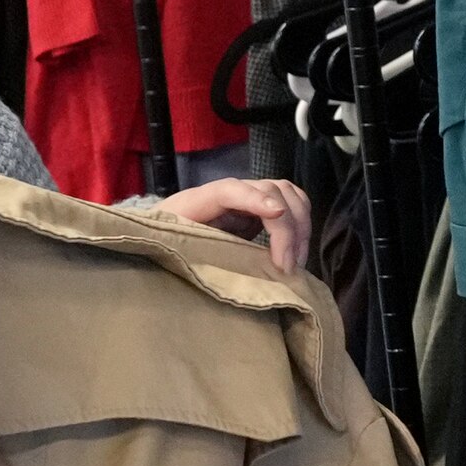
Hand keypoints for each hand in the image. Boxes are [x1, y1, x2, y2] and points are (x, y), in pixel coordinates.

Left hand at [149, 176, 314, 272]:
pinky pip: (293, 203)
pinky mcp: (260, 207)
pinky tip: (298, 251)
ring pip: (288, 194)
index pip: (231, 189)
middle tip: (287, 267)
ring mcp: (248, 195)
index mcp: (200, 200)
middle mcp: (229, 190)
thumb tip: (220, 276)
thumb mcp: (173, 250)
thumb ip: (193, 254)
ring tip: (296, 262)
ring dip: (300, 227)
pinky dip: (302, 224)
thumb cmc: (165, 245)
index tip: (276, 215)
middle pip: (270, 190)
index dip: (256, 198)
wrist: (163, 235)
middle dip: (287, 228)